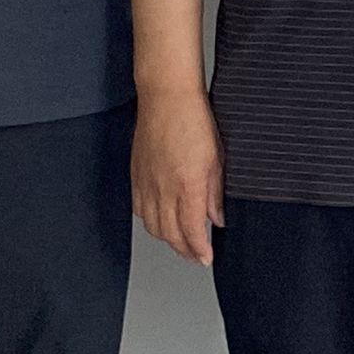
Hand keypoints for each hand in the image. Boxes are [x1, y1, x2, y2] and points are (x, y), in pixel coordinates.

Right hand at [134, 86, 224, 265]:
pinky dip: (151, 221)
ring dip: (167, 239)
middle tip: (195, 255)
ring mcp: (146, 183)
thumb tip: (216, 218)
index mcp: (187, 185)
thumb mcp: (217, 158)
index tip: (206, 258)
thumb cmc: (194, 119)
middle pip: (170, 234)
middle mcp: (163, 189)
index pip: (191, 231)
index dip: (199, 250)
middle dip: (184, 250)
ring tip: (180, 242)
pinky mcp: (136, 175)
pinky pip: (140, 210)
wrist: (166, 96)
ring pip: (153, 225)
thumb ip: (215, 193)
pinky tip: (160, 220)